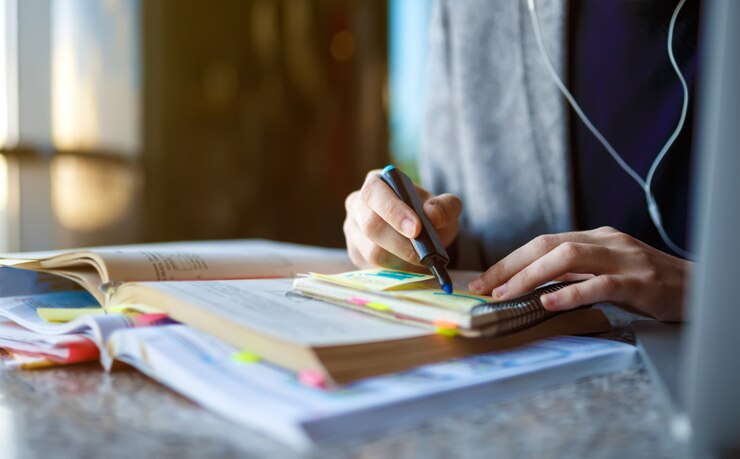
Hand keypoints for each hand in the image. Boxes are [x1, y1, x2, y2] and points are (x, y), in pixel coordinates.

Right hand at [343, 169, 462, 269]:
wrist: (423, 235)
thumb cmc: (429, 215)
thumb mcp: (445, 207)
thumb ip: (445, 206)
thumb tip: (433, 215)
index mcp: (376, 183)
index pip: (375, 192)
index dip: (393, 211)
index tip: (417, 228)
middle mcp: (357, 204)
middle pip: (370, 225)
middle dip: (399, 242)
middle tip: (423, 254)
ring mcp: (353, 230)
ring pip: (370, 250)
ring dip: (400, 259)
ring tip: (422, 261)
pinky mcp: (355, 252)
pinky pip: (371, 266)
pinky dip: (395, 270)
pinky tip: (411, 267)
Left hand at [467, 226, 690, 320]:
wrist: (698, 288)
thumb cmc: (647, 283)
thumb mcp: (605, 272)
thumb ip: (573, 274)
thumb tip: (529, 285)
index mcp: (594, 237)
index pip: (542, 243)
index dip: (509, 261)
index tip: (483, 280)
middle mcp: (606, 241)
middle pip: (548, 245)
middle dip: (510, 266)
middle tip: (484, 288)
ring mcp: (624, 258)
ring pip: (568, 257)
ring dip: (530, 277)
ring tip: (506, 295)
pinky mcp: (640, 282)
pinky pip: (600, 284)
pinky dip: (571, 293)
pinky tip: (548, 303)